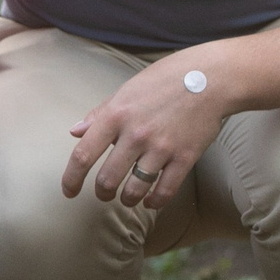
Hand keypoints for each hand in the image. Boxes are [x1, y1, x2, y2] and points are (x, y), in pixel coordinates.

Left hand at [62, 55, 224, 209]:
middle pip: (107, 179)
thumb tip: (74, 132)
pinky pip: (164, 191)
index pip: (83, 154)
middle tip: (104, 193)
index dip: (71, 179)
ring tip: (127, 197)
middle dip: (101, 193)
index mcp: (116, 115)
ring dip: (127, 199)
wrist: (211, 77)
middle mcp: (135, 134)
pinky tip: (150, 200)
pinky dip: (154, 201)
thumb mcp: (126, 90)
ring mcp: (161, 147)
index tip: (68, 191)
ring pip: (134, 189)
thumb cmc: (165, 80)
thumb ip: (99, 114)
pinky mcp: (185, 158)